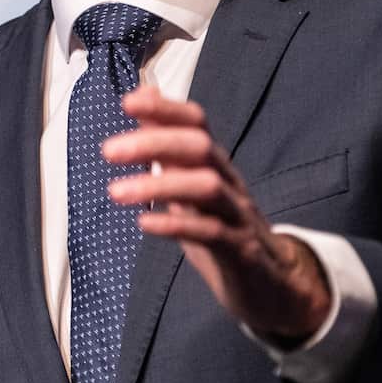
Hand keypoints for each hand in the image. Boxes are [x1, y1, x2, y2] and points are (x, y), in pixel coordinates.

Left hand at [103, 86, 332, 342]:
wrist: (273, 284)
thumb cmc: (222, 228)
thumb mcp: (190, 185)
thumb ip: (167, 146)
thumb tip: (144, 98)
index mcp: (216, 164)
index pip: (196, 123)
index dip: (165, 109)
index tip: (127, 102)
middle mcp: (230, 182)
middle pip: (200, 147)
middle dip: (154, 143)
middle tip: (108, 150)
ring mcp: (238, 216)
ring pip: (207, 187)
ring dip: (160, 184)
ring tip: (116, 191)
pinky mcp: (241, 251)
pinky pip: (212, 233)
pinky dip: (177, 225)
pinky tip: (145, 223)